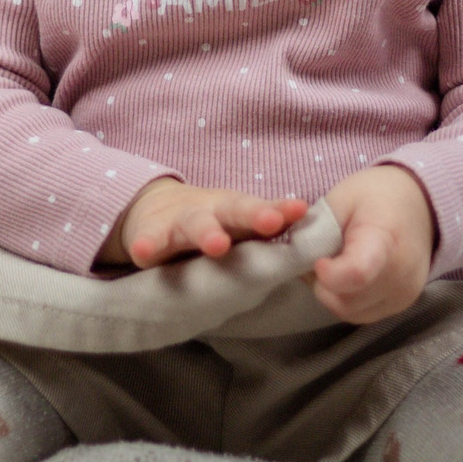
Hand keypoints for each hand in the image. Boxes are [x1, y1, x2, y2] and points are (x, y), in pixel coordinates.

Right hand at [100, 177, 306, 268]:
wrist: (154, 210)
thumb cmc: (211, 224)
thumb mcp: (237, 226)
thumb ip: (267, 236)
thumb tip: (319, 251)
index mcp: (236, 213)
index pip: (262, 211)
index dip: (280, 211)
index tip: (300, 209)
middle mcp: (212, 212)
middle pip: (234, 211)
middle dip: (253, 215)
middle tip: (270, 223)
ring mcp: (180, 223)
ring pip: (194, 225)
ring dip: (206, 232)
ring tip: (216, 244)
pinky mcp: (151, 235)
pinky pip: (149, 241)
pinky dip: (146, 244)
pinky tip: (143, 251)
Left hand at [310, 165, 434, 323]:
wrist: (422, 206)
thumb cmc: (377, 196)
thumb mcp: (342, 197)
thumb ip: (316, 228)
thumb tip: (293, 258)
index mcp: (384, 239)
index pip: (357, 273)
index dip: (329, 274)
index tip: (319, 261)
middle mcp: (399, 275)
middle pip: (346, 299)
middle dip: (322, 283)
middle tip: (320, 257)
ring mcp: (402, 295)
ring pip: (350, 311)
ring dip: (332, 293)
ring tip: (335, 264)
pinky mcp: (400, 305)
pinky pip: (361, 313)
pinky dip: (347, 299)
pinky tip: (348, 277)